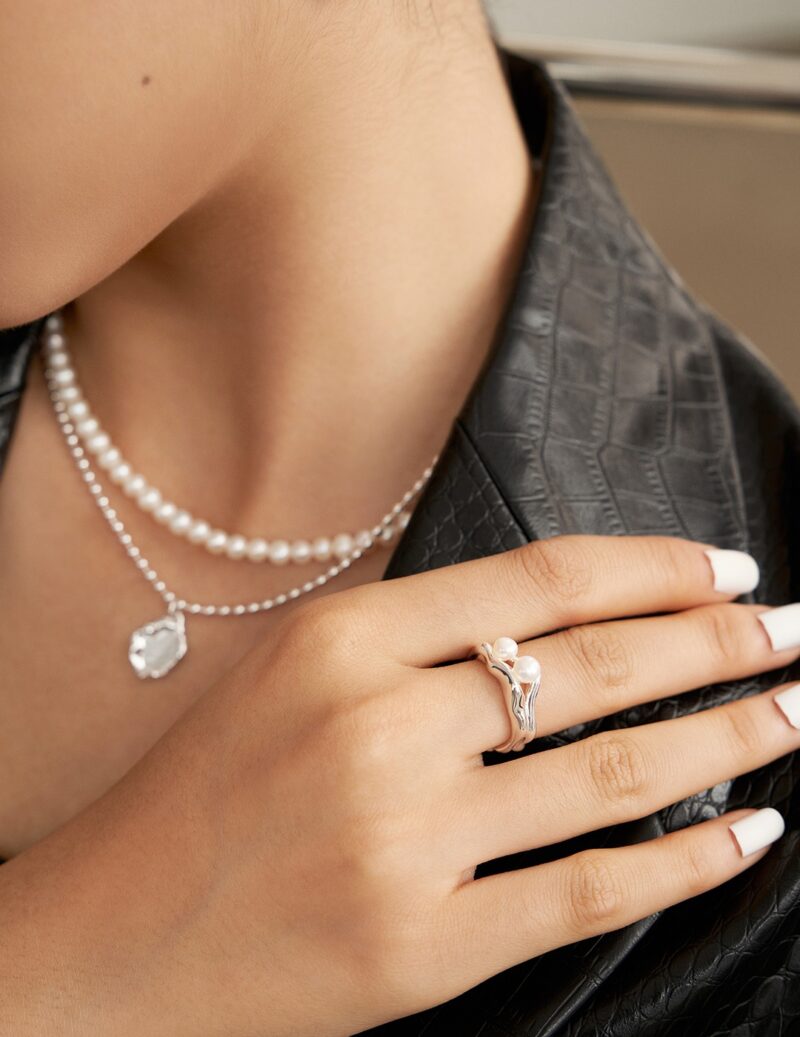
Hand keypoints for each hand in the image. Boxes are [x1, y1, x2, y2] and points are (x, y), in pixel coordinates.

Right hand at [2, 535, 798, 1036]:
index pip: (540, 582)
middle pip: (595, 667)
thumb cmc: (206, 793)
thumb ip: (416, 640)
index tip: (727, 570)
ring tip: (793, 715)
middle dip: (717, 645)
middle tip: (794, 634)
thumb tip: (565, 622)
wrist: (114, 937)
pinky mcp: (427, 946)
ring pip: (614, 775)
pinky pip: (591, 892)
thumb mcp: (293, 674)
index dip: (653, 568)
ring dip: (727, 739)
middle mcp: (381, 729)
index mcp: (343, 642)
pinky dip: (687, 862)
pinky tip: (750, 834)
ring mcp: (408, 843)